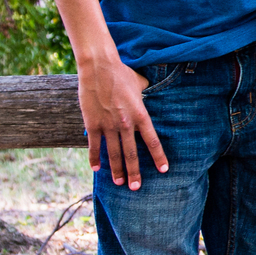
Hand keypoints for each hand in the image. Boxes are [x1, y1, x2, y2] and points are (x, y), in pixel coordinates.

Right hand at [77, 53, 165, 189]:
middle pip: (132, 153)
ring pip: (113, 153)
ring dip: (117, 170)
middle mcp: (126, 123)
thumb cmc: (122, 73)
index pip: (152, 141)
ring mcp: (108, 124)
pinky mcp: (92, 123)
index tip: (163, 170)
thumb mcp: (141, 83)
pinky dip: (94, 158)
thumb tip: (150, 93)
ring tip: (119, 183)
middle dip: (135, 172)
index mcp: (141, 115)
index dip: (158, 157)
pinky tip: (96, 169)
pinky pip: (94, 145)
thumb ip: (147, 93)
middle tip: (136, 187)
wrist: (99, 67)